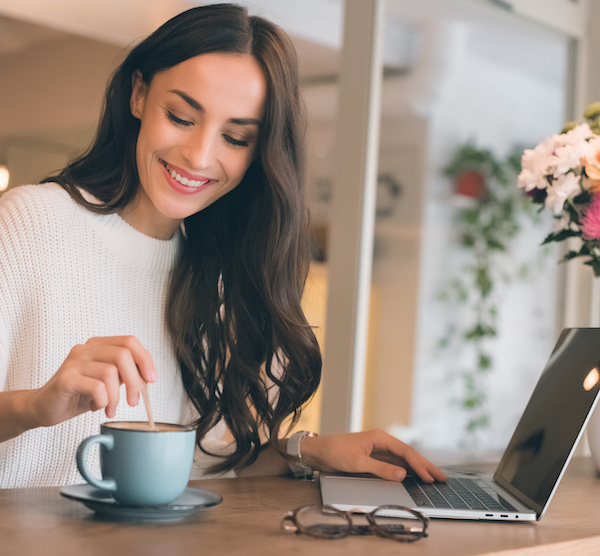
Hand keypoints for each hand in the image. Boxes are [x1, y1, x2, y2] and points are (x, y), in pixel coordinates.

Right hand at [27, 336, 156, 426]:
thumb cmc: (77, 394)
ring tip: (111, 408)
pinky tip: (97, 407)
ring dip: (116, 396)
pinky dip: (103, 400)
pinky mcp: (66, 378)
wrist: (43, 407)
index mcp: (98, 345)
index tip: (151, 379)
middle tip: (134, 401)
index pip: (130, 341)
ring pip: (111, 372)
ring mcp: (74, 362)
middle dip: (135, 381)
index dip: (145, 359)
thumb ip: (124, 373)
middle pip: (123, 354)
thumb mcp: (107, 382)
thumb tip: (147, 376)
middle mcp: (86, 349)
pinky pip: (96, 387)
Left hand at [300, 429, 447, 482]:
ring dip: (418, 469)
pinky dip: (406, 471)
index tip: (431, 477)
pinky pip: (395, 464)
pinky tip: (414, 477)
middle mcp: (382, 442)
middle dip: (426, 465)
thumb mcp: (358, 462)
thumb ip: (380, 469)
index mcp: (380, 437)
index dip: (420, 465)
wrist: (318, 452)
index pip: (406, 452)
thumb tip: (402, 475)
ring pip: (403, 460)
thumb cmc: (335, 452)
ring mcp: (379, 450)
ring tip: (434, 477)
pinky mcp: (374, 458)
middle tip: (443, 477)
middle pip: (408, 454)